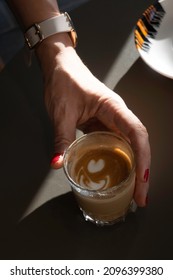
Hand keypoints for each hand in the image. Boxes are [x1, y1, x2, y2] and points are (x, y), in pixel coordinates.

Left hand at [36, 33, 150, 206]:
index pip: (136, 134)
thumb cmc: (64, 81)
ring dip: (133, 169)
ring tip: (132, 192)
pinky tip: (117, 176)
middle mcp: (118, 115)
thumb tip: (58, 163)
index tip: (141, 180)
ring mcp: (112, 121)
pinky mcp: (103, 125)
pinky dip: (120, 162)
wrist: (60, 67)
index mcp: (113, 108)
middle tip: (139, 197)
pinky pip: (116, 145)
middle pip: (138, 145)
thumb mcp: (61, 112)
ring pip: (129, 147)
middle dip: (141, 172)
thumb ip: (62, 138)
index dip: (142, 158)